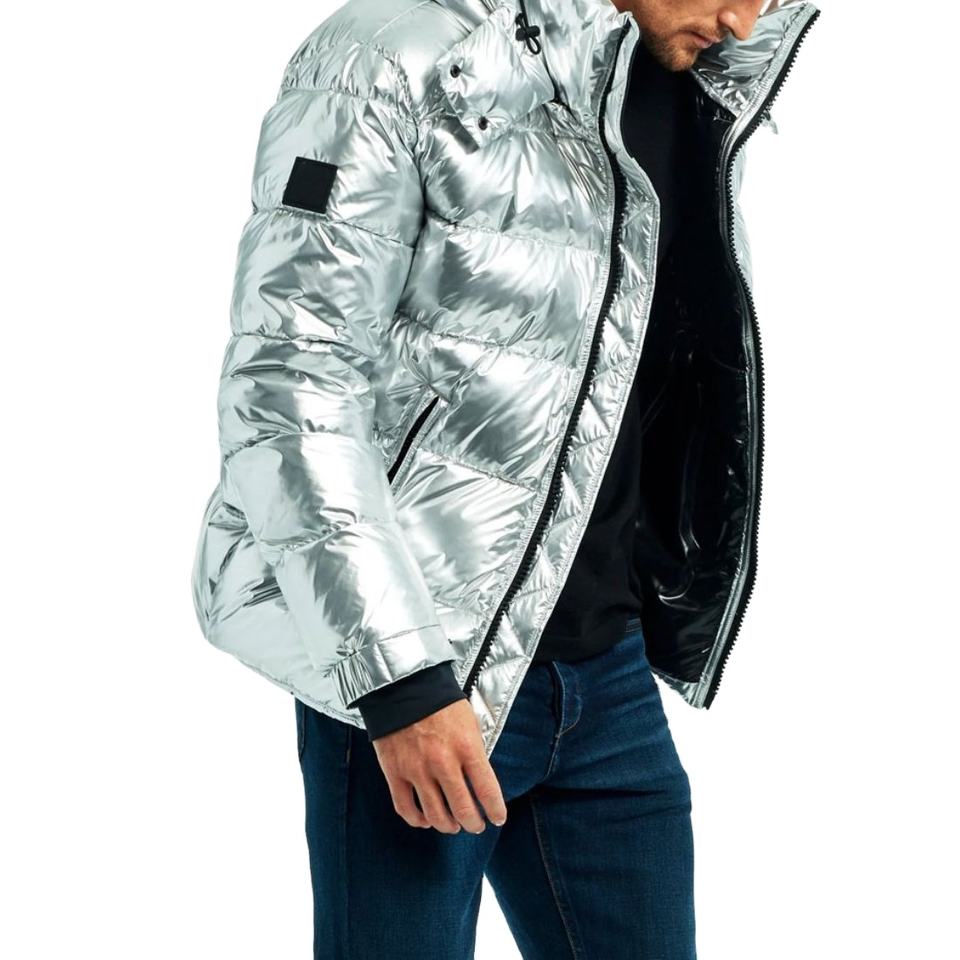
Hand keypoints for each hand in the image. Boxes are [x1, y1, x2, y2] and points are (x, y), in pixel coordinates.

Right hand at [371, 699, 507, 833]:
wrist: (403, 687)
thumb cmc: (441, 703)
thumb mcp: (469, 722)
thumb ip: (475, 753)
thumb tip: (479, 782)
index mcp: (467, 747)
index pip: (487, 791)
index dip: (495, 811)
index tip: (497, 818)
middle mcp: (443, 763)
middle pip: (463, 810)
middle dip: (473, 823)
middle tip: (476, 825)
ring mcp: (417, 770)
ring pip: (435, 815)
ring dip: (448, 826)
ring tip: (452, 825)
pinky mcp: (395, 772)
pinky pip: (406, 808)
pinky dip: (418, 820)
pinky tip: (425, 820)